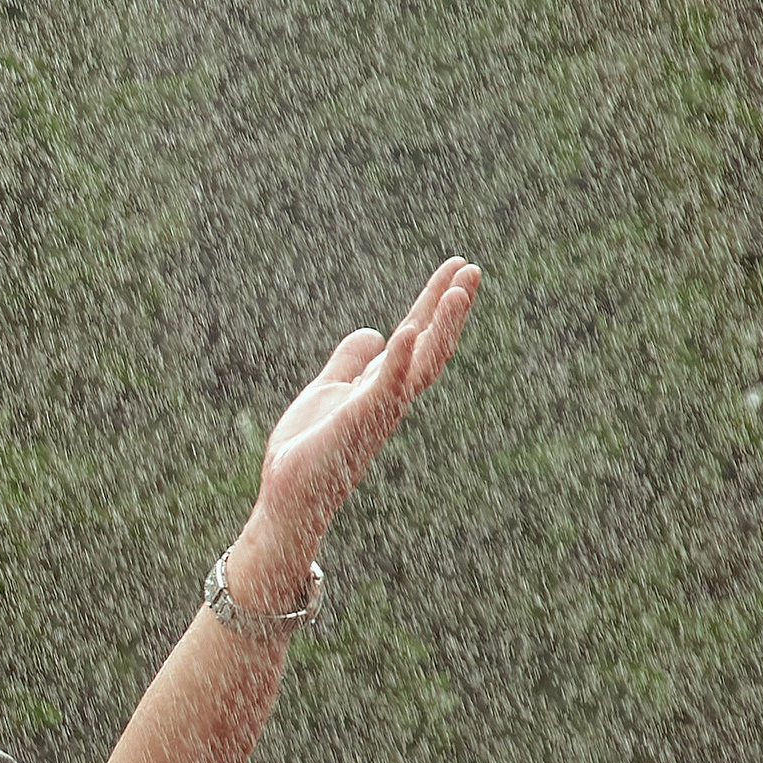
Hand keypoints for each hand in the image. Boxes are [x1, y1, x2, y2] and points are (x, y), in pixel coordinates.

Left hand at [253, 258, 480, 560]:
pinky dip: (396, 359)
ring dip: (441, 326)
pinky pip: (384, 387)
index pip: (415, 337)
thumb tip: (373, 331)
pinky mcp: (359, 421)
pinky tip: (406, 330)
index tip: (455, 269)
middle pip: (429, 344)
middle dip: (450, 308)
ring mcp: (379, 409)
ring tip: (459, 288)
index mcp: (381, 386)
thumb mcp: (329, 391)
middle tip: (472, 268)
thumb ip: (349, 363)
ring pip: (421, 363)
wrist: (291, 494)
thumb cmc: (309, 450)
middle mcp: (389, 396)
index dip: (434, 303)